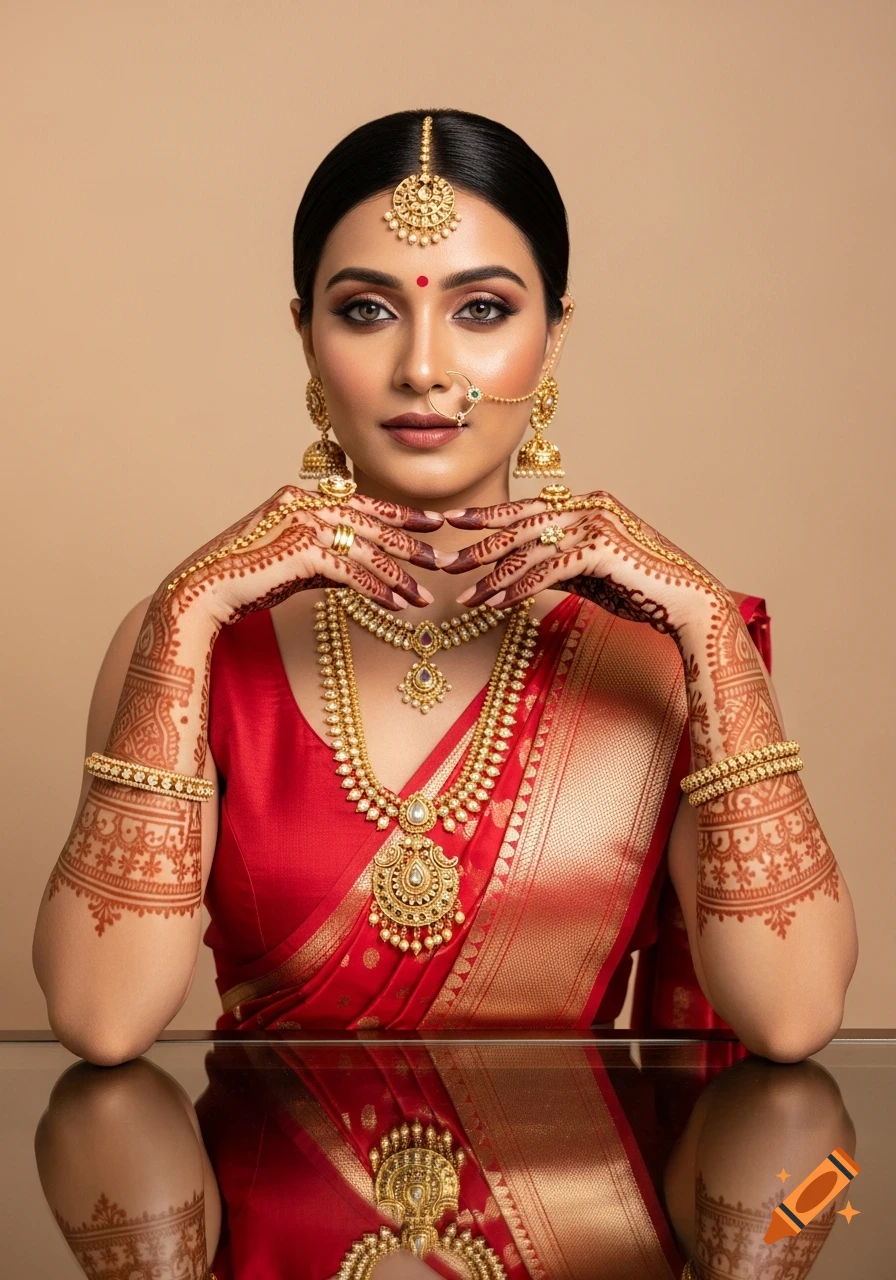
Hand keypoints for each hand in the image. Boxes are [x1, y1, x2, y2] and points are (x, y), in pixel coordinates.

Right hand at [158, 484, 442, 628]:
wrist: (207, 589)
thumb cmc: (247, 578)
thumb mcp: (296, 563)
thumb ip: (329, 560)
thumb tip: (364, 573)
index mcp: (303, 498)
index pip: (362, 504)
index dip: (400, 516)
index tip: (432, 524)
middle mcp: (305, 503)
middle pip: (371, 524)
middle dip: (412, 544)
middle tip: (444, 558)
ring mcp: (302, 523)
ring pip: (366, 549)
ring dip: (400, 575)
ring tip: (425, 596)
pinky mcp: (301, 550)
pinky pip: (351, 571)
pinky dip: (376, 589)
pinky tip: (396, 604)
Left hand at [439, 490, 731, 635]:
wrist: (687, 602)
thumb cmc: (643, 590)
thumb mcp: (590, 575)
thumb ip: (558, 567)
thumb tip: (522, 576)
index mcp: (587, 504)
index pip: (527, 510)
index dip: (488, 516)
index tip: (453, 522)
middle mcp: (589, 506)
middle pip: (520, 524)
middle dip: (478, 544)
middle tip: (442, 559)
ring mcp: (595, 524)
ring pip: (529, 549)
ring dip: (493, 576)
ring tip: (464, 595)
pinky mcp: (600, 549)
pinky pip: (547, 570)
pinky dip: (518, 588)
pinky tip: (495, 603)